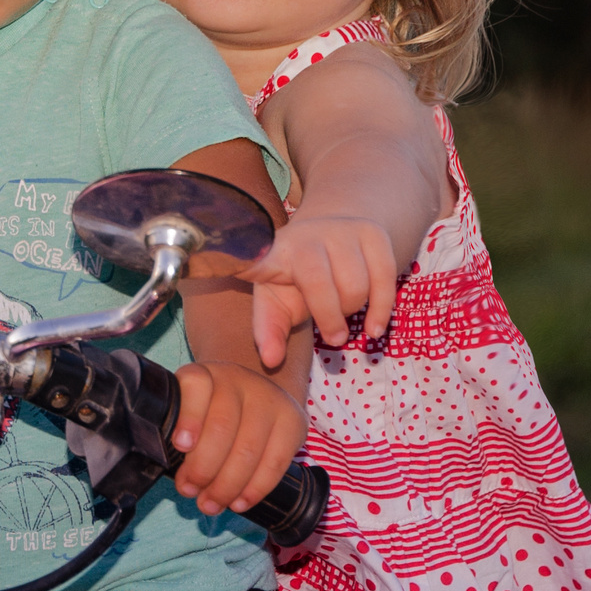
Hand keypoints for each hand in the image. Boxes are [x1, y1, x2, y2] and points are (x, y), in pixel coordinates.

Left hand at [166, 361, 306, 516]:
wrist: (255, 395)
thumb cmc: (211, 412)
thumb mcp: (189, 409)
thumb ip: (176, 428)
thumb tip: (165, 467)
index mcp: (205, 374)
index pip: (196, 385)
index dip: (189, 416)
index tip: (180, 445)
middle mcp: (238, 380)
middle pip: (222, 426)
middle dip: (203, 468)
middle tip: (189, 491)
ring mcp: (269, 398)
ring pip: (248, 448)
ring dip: (226, 486)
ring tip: (211, 504)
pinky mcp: (294, 420)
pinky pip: (276, 462)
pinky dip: (255, 489)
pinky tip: (239, 503)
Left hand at [243, 214, 398, 367]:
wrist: (336, 234)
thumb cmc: (298, 277)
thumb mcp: (276, 301)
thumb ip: (268, 331)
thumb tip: (270, 361)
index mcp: (273, 254)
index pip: (254, 260)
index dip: (239, 262)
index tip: (204, 263)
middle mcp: (305, 235)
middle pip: (324, 290)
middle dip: (331, 320)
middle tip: (330, 333)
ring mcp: (340, 230)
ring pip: (357, 287)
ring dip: (354, 310)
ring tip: (343, 309)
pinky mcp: (372, 233)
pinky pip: (385, 279)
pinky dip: (381, 310)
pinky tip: (372, 328)